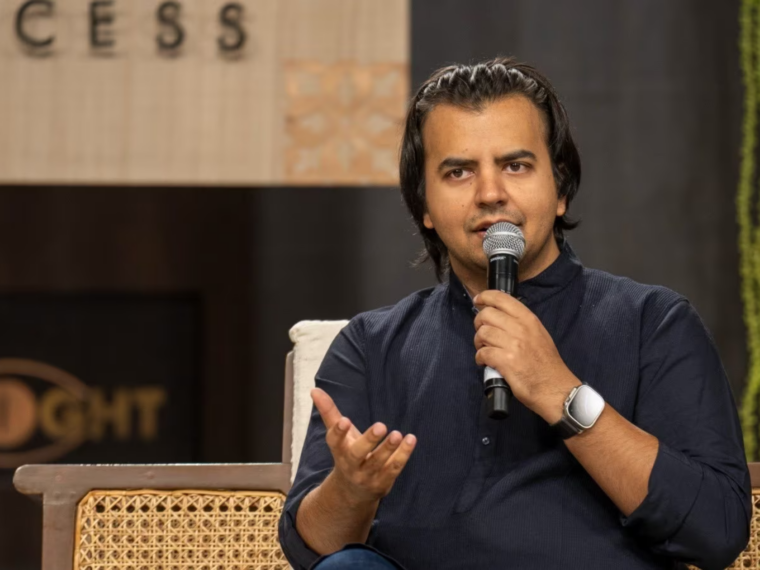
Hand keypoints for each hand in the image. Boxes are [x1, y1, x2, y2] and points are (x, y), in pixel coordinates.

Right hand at [311, 387, 416, 503]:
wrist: (352, 493)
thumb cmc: (347, 454)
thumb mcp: (338, 435)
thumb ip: (329, 412)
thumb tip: (314, 390)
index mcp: (338, 450)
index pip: (334, 442)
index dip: (339, 432)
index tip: (345, 420)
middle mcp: (351, 465)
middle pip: (357, 454)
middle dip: (368, 441)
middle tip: (380, 426)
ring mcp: (367, 475)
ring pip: (378, 462)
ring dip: (388, 448)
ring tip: (397, 434)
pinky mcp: (383, 482)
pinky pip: (394, 468)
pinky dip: (403, 455)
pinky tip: (410, 439)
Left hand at [473, 290, 579, 422]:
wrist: (555, 388)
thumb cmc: (546, 363)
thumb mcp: (539, 334)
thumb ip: (520, 323)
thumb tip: (498, 316)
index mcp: (528, 319)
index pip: (502, 298)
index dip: (485, 297)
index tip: (478, 300)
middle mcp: (520, 328)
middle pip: (486, 315)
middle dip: (479, 324)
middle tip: (482, 334)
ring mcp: (512, 344)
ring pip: (482, 333)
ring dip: (479, 342)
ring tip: (484, 350)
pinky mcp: (505, 361)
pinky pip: (482, 353)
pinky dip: (480, 358)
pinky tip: (485, 362)